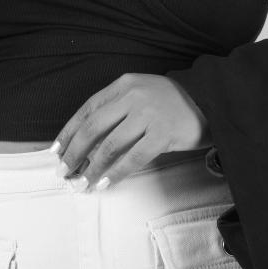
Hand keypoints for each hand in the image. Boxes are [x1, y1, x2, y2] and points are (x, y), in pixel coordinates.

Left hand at [53, 73, 210, 190]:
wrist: (211, 100)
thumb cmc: (172, 102)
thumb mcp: (142, 94)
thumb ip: (118, 109)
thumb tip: (88, 142)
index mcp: (124, 85)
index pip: (87, 109)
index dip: (69, 132)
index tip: (56, 150)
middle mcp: (133, 97)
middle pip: (93, 128)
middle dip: (74, 152)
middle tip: (64, 171)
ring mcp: (149, 114)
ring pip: (110, 145)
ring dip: (92, 167)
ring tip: (83, 183)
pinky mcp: (163, 134)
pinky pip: (133, 157)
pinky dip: (116, 173)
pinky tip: (106, 183)